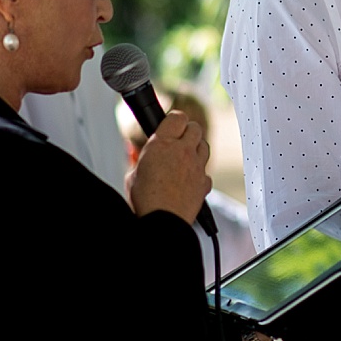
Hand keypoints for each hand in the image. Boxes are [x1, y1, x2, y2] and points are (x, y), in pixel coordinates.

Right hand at [127, 110, 211, 224]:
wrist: (162, 223)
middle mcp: (183, 151)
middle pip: (195, 128)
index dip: (173, 120)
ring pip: (204, 146)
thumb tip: (149, 159)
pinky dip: (199, 174)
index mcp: (162, 144)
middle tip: (178, 141)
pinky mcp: (204, 183)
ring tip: (183, 159)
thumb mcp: (133, 175)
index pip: (176, 117)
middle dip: (187, 132)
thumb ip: (145, 160)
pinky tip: (189, 181)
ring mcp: (197, 167)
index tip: (170, 125)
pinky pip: (206, 172)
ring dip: (195, 149)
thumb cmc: (144, 201)